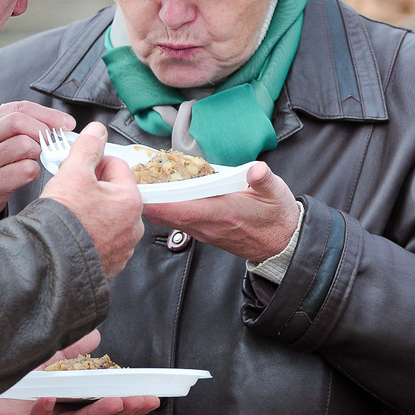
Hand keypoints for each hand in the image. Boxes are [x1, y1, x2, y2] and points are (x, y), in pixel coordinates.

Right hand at [0, 101, 75, 226]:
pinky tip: (25, 174)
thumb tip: (57, 124)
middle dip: (44, 132)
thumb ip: (16, 126)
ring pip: (27, 146)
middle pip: (21, 122)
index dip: (49, 114)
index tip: (67, 123)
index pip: (21, 108)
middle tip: (50, 144)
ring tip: (31, 160)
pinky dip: (34, 172)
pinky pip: (27, 170)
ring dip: (38, 154)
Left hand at [0, 330, 159, 414]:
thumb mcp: (50, 360)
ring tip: (114, 400)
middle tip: (141, 400)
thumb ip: (73, 351)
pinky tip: (50, 399)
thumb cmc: (16, 382)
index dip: (130, 406)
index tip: (153, 396)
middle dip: (122, 412)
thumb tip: (96, 335)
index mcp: (72, 409)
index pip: (106, 410)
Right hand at [41, 122, 143, 276]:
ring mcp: (123, 246)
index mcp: (130, 200)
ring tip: (72, 213)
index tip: (78, 169)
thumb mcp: (73, 172)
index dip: (93, 164)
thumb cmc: (63, 221)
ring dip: (93, 211)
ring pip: (109, 216)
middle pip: (114, 192)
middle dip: (94, 188)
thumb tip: (97, 131)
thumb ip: (88, 147)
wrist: (48, 260)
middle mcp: (133, 225)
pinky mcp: (111, 262)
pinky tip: (76, 231)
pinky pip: (104, 238)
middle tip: (72, 192)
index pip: (116, 166)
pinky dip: (92, 233)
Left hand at [143, 162, 298, 261]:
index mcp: (224, 213)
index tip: (142, 191)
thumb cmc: (277, 217)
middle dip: (149, 201)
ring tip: (142, 185)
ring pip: (172, 220)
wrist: (282, 245)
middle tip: (131, 181)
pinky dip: (168, 211)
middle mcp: (210, 225)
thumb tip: (256, 169)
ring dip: (156, 206)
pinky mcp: (206, 234)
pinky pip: (180, 223)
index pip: (184, 209)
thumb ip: (264, 179)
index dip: (160, 202)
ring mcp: (206, 232)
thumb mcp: (276, 193)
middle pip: (169, 215)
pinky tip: (163, 197)